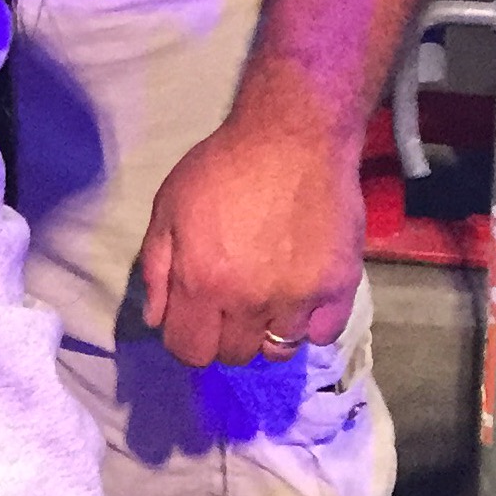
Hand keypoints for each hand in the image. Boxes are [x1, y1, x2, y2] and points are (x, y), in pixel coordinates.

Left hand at [137, 114, 363, 367]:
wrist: (293, 141)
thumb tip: (156, 320)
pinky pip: (321, 334)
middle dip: (222, 334)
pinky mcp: (340, 292)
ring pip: (278, 350)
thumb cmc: (222, 168)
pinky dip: (309, 321)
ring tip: (265, 294)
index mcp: (202, 282)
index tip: (191, 318)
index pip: (189, 350)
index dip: (184, 338)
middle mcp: (251, 302)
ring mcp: (300, 301)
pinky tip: (299, 289)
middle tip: (228, 298)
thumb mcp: (168, 207)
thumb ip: (157, 268)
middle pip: (233, 354)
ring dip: (266, 330)